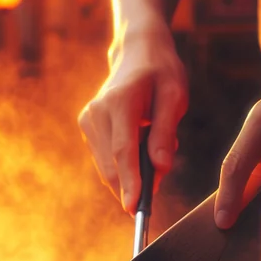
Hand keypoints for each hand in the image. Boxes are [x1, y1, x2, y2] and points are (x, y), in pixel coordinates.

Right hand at [79, 28, 187, 213]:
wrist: (137, 51)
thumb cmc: (161, 72)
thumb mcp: (175, 96)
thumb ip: (166, 132)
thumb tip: (160, 168)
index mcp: (119, 102)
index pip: (123, 151)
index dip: (130, 182)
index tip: (135, 210)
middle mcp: (96, 113)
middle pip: (112, 165)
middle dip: (133, 185)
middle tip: (158, 186)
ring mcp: (87, 120)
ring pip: (106, 166)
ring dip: (131, 172)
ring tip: (153, 148)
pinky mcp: (86, 127)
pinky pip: (105, 159)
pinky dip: (123, 164)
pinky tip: (140, 144)